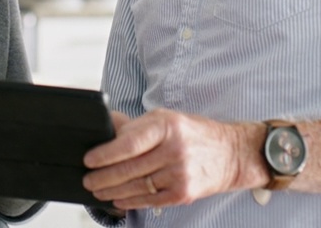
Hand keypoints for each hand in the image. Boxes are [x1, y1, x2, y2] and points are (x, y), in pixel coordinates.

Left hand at [82, 109, 262, 209]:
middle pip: (129, 168)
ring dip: (112, 191)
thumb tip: (105, 127)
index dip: (105, 154)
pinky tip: (119, 199)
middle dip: (103, 177)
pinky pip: (150, 200)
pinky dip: (131, 201)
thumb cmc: (194, 134)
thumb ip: (135, 126)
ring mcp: (180, 174)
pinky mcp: (184, 193)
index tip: (89, 159)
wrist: (231, 153)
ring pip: (137, 186)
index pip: (129, 143)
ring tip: (98, 190)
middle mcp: (174, 150)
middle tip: (88, 179)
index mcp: (167, 127)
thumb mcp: (166, 119)